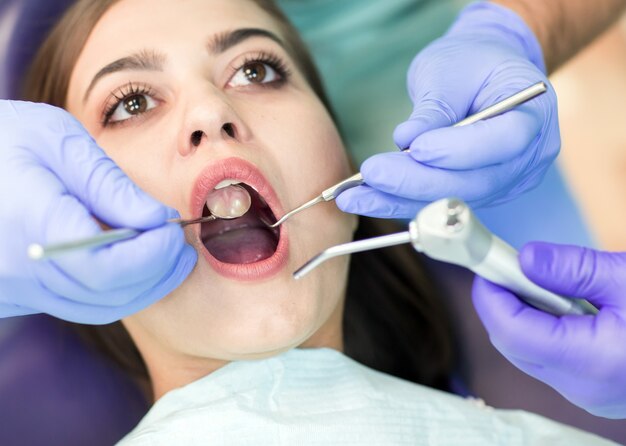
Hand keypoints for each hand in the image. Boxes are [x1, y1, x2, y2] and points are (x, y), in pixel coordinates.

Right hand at [0, 101, 196, 323]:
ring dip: (142, 285)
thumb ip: (109, 184)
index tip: (175, 232)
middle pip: (107, 293)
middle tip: (181, 244)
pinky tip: (131, 261)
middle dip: (157, 271)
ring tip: (166, 253)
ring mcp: (10, 289)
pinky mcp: (13, 295)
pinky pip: (76, 305)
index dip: (152, 257)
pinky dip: (114, 289)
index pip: (105, 268)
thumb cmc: (0, 138)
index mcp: (27, 223)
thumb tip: (158, 220)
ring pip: (96, 307)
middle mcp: (14, 270)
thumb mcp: (56, 140)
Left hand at [337, 2, 558, 218]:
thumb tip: (407, 141)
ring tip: (354, 197)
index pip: (504, 141)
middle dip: (417, 182)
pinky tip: (366, 200)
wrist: (482, 74)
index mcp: (534, 114)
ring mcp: (504, 182)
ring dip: (399, 200)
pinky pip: (438, 203)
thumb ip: (434, 108)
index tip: (417, 148)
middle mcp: (527, 158)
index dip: (460, 151)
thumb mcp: (451, 69)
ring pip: (451, 199)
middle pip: (474, 182)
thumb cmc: (472, 62)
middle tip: (372, 174)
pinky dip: (400, 202)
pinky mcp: (477, 194)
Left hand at [473, 242, 625, 418]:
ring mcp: (589, 395)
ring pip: (528, 353)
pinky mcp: (596, 391)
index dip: (491, 294)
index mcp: (589, 361)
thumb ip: (573, 269)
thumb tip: (525, 259)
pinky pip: (551, 360)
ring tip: (540, 280)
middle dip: (502, 302)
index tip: (489, 263)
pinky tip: (561, 304)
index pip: (509, 330)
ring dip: (522, 315)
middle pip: (512, 343)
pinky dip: (544, 329)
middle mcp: (581, 389)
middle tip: (508, 266)